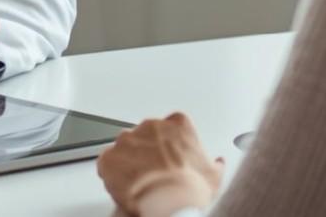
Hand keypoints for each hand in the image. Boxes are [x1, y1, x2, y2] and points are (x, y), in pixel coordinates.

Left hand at [97, 112, 222, 216]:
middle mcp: (150, 126)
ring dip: (129, 161)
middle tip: (155, 172)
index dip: (170, 144)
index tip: (171, 157)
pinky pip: (107, 162)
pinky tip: (124, 187)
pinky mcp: (109, 157)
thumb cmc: (191, 188)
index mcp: (177, 123)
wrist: (169, 202)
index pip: (171, 126)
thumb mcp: (214, 174)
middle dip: (148, 150)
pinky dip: (112, 173)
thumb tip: (218, 163)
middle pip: (146, 135)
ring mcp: (127, 140)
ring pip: (125, 147)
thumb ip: (214, 163)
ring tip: (139, 182)